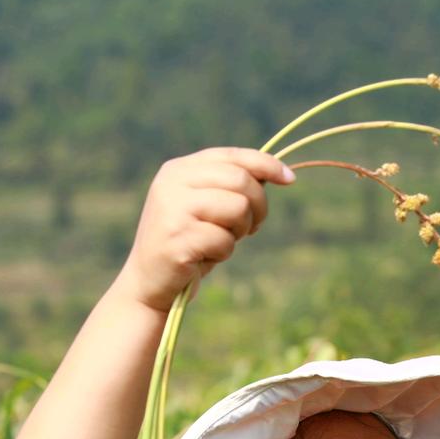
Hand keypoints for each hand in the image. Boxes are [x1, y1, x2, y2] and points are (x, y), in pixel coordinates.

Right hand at [114, 148, 295, 312]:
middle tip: (251, 228)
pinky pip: (225, 241)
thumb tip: (275, 173)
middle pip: (241, 181)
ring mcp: (173, 210)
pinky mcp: (177, 240)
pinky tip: (204, 258)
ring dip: (239, 231)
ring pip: (238, 208)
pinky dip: (224, 253)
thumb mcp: (204, 207)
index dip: (265, 165)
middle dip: (258, 207)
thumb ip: (228, 187)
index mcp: (179, 170)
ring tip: (220, 242)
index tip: (290, 179)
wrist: (150, 282)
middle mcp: (173, 183)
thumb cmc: (187, 244)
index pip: (232, 156)